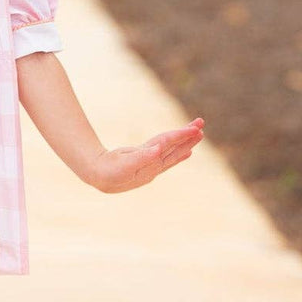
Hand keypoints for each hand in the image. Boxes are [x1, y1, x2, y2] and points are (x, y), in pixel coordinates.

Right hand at [90, 118, 204, 192]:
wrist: (100, 178)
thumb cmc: (110, 171)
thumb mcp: (124, 165)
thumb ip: (142, 157)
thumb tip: (159, 150)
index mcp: (151, 162)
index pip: (168, 145)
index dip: (181, 136)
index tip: (194, 128)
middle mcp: (154, 164)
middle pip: (175, 148)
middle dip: (189, 137)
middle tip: (201, 123)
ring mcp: (151, 164)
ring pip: (172, 151)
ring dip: (185, 142)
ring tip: (198, 133)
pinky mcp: (146, 163)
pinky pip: (166, 157)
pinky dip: (177, 153)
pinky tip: (187, 153)